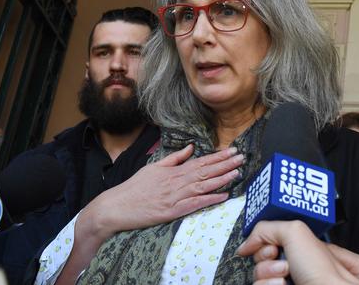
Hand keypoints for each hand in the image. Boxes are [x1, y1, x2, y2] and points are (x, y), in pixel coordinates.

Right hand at [90, 144, 242, 235]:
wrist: (117, 207)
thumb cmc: (135, 187)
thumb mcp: (154, 167)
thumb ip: (174, 158)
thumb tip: (191, 148)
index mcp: (173, 171)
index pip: (201, 161)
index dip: (218, 156)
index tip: (232, 150)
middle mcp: (177, 182)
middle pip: (205, 171)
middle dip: (225, 164)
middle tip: (242, 157)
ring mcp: (175, 197)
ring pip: (203, 186)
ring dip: (222, 179)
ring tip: (237, 172)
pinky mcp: (173, 212)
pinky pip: (195, 204)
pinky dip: (210, 199)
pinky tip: (224, 196)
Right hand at [237, 221, 358, 284]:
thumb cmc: (323, 271)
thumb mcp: (295, 231)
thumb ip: (268, 227)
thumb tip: (249, 240)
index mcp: (300, 247)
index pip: (268, 240)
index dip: (264, 241)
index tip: (270, 245)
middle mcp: (293, 266)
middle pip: (260, 258)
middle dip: (266, 258)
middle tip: (283, 261)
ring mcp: (286, 281)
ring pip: (257, 275)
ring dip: (268, 273)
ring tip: (285, 276)